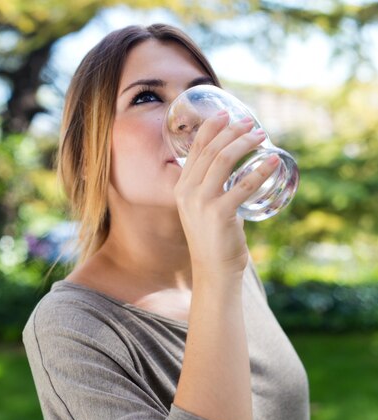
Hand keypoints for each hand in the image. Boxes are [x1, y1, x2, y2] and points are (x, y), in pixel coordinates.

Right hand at [174, 111, 279, 278]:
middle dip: (233, 132)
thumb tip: (235, 170)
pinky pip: (244, 184)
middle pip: (211, 150)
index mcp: (181, 188)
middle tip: (252, 124)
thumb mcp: (203, 209)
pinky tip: (273, 162)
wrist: (214, 270)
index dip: (211, 127)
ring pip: (224, 160)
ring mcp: (202, 202)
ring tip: (261, 136)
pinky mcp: (220, 213)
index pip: (195, 149)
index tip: (227, 114)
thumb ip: (211, 189)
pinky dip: (261, 170)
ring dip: (245, 144)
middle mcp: (188, 192)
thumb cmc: (214, 239)